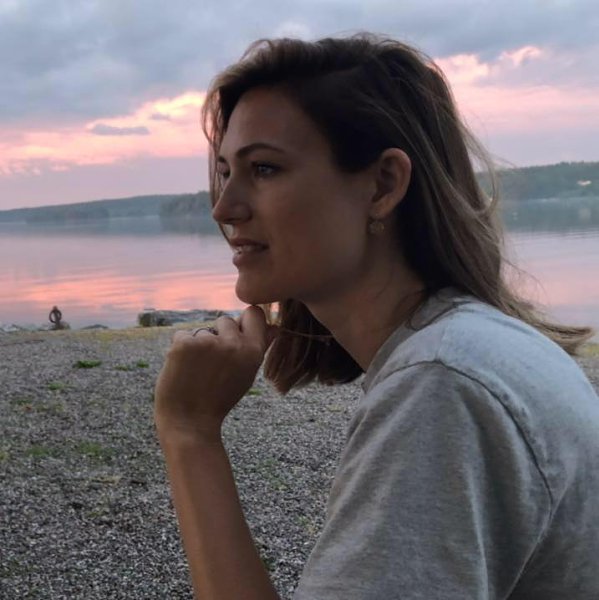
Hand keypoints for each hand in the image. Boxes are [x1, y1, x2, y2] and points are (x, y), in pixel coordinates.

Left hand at [154, 305, 277, 438]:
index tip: (237, 333)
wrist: (189, 421)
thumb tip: (275, 327)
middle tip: (213, 363)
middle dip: (218, 335)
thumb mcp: (247, 374)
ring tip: (197, 371)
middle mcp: (233, 344)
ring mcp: (208, 342)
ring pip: (202, 330)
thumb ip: (259, 347)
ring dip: (198, 344)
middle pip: (225, 320)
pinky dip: (180, 349)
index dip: (244, 321)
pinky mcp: (184, 344)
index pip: (254, 313)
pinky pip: (182, 335)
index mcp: (253, 351)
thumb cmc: (219, 399)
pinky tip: (182, 370)